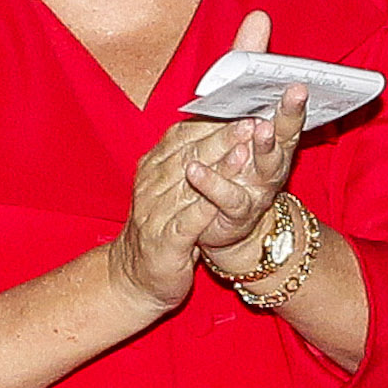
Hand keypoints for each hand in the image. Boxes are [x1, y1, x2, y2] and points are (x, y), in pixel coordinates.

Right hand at [112, 113, 230, 315]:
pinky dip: (206, 205)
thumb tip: (214, 129)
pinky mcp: (165, 242)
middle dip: (221, 137)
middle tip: (251, 122)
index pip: (181, 138)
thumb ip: (185, 163)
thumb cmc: (161, 231)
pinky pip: (187, 220)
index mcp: (152, 170)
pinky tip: (226, 195)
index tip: (242, 109)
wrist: (135, 277)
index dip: (211, 123)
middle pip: (187, 155)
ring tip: (246, 151)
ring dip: (218, 166)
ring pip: (188, 184)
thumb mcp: (170, 192)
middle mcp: (150, 187)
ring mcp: (155, 214)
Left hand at [174, 12, 309, 274]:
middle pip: (284, 135)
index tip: (300, 78)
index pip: (285, 111)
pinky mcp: (234, 210)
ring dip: (262, 146)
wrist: (219, 222)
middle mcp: (272, 161)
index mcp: (271, 135)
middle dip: (290, 114)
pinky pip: (226, 197)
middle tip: (297, 91)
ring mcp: (256, 187)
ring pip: (264, 166)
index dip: (293, 97)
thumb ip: (244, 66)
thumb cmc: (231, 159)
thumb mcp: (234, 111)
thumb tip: (257, 17)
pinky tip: (196, 169)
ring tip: (257, 127)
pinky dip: (213, 183)